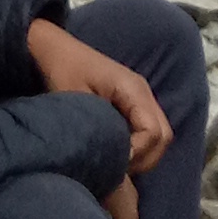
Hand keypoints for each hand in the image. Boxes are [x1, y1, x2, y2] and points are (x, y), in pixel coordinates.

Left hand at [28, 18, 172, 178]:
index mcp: (133, 89)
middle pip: (163, 136)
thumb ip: (100, 129)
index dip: (137, 153)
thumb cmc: (62, 69)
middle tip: (117, 171)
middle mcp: (144, 94)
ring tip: (116, 165)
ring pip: (159, 136)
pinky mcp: (132, 104)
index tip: (114, 165)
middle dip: (145, 159)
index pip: (153, 132)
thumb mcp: (75, 100)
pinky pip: (147, 131)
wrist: (53, 48)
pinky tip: (117, 155)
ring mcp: (140, 98)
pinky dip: (138, 147)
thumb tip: (118, 160)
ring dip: (143, 155)